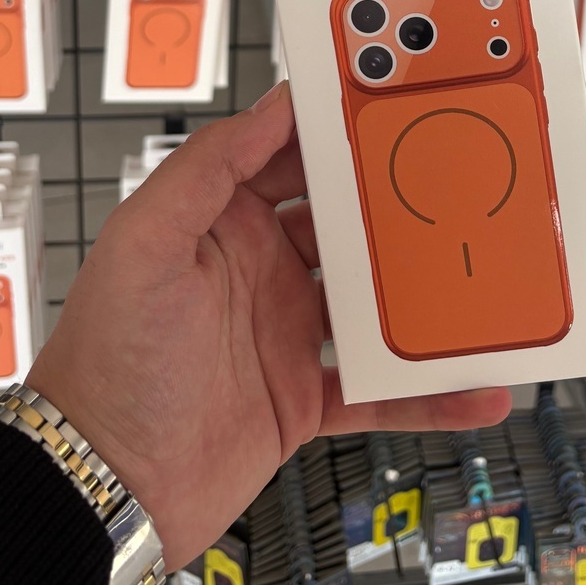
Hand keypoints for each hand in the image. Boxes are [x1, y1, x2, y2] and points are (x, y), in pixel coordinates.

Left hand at [28, 82, 510, 569]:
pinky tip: (475, 388)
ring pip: (374, 302)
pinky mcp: (304, 398)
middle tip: (464, 176)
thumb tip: (270, 106)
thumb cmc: (105, 361)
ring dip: (425, 294)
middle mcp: (260, 269)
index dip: (336, 129)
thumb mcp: (144, 246)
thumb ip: (204, 169)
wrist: (101, 484)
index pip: (288, 155)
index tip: (392, 100)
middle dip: (399, 201)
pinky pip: (381, 391)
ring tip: (484, 275)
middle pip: (346, 223)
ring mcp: (286, 332)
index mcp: (220, 223)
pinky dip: (429, 392)